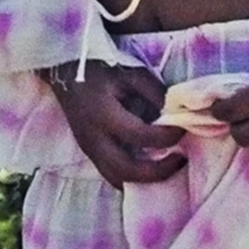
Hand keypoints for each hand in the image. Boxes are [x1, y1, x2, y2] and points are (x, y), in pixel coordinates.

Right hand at [46, 63, 185, 187]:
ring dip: (145, 179)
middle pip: (127, 171)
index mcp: (104, 116)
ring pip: (117, 179)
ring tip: (167, 165)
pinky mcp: (89, 153)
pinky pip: (112, 174)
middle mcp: (94, 139)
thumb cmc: (100, 69)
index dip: (167, 137)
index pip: (141, 137)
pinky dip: (133, 176)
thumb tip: (176, 115)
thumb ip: (156, 94)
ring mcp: (88, 149)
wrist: (64, 72)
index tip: (183, 129)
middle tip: (181, 159)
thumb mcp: (132, 74)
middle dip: (159, 171)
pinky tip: (149, 164)